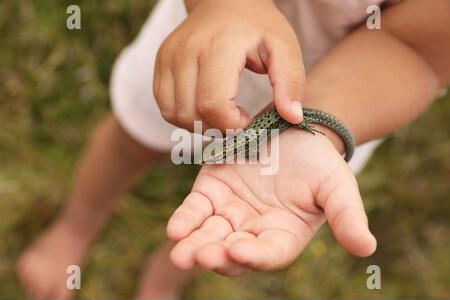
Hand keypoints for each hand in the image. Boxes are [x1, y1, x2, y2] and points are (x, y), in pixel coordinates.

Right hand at [153, 0, 304, 131]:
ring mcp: (168, 57)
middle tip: (235, 119)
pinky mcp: (160, 63)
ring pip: (174, 115)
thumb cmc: (258, 27)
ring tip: (220, 114)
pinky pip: (164, 106)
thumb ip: (290, 82)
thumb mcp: (284, 48)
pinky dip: (183, 116)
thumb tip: (292, 117)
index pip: (213, 105)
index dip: (231, 125)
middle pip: (192, 114)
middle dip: (216, 128)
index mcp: (218, 47)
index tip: (247, 120)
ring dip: (198, 125)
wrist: (225, 0)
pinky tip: (203, 106)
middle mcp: (186, 51)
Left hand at [166, 129, 376, 274]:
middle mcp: (253, 231)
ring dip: (194, 245)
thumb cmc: (318, 162)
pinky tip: (175, 228)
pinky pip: (196, 210)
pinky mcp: (211, 192)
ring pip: (209, 235)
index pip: (268, 254)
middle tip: (199, 257)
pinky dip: (185, 219)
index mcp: (283, 235)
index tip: (240, 252)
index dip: (255, 256)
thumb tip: (367, 248)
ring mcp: (229, 213)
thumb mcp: (336, 186)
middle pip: (231, 252)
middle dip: (215, 256)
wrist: (292, 131)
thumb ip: (347, 215)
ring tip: (181, 253)